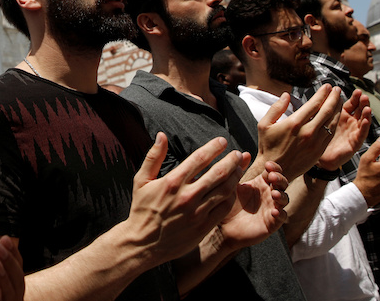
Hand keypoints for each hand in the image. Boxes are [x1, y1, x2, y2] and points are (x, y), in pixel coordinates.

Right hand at [125, 133, 244, 264]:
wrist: (143, 244)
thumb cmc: (142, 210)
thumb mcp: (141, 180)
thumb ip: (153, 156)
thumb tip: (161, 135)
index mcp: (172, 182)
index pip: (199, 158)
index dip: (214, 147)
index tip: (223, 141)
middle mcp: (187, 196)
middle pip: (218, 173)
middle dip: (231, 160)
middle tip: (237, 154)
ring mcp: (197, 212)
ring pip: (224, 190)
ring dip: (234, 177)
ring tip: (238, 169)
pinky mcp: (203, 226)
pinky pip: (223, 208)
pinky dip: (231, 196)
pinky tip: (232, 189)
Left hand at [218, 161, 288, 247]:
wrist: (222, 227)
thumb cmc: (227, 204)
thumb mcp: (231, 185)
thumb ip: (237, 170)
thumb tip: (245, 153)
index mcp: (261, 183)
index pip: (273, 171)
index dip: (274, 167)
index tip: (268, 165)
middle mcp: (269, 194)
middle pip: (282, 183)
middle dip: (280, 178)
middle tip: (272, 177)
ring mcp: (272, 207)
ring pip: (285, 199)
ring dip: (282, 195)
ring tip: (274, 194)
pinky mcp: (272, 222)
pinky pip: (282, 217)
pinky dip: (281, 214)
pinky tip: (274, 211)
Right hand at [256, 85, 342, 180]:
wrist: (275, 169)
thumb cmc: (268, 146)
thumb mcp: (264, 124)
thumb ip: (276, 108)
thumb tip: (286, 95)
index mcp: (294, 123)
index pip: (314, 104)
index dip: (322, 93)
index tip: (326, 86)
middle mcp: (307, 132)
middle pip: (326, 110)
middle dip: (334, 97)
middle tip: (337, 89)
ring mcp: (315, 142)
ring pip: (332, 122)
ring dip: (338, 109)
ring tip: (339, 100)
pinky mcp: (319, 150)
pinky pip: (330, 133)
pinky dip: (335, 123)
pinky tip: (336, 116)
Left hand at [318, 90, 371, 170]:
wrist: (319, 158)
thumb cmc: (319, 137)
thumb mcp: (320, 119)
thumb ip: (322, 107)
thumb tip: (321, 93)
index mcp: (342, 115)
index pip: (351, 103)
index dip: (354, 97)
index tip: (356, 91)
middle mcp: (350, 122)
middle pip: (359, 110)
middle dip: (362, 102)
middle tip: (362, 96)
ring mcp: (353, 132)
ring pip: (363, 121)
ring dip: (366, 113)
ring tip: (367, 107)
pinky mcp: (354, 143)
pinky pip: (361, 135)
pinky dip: (364, 127)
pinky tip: (365, 121)